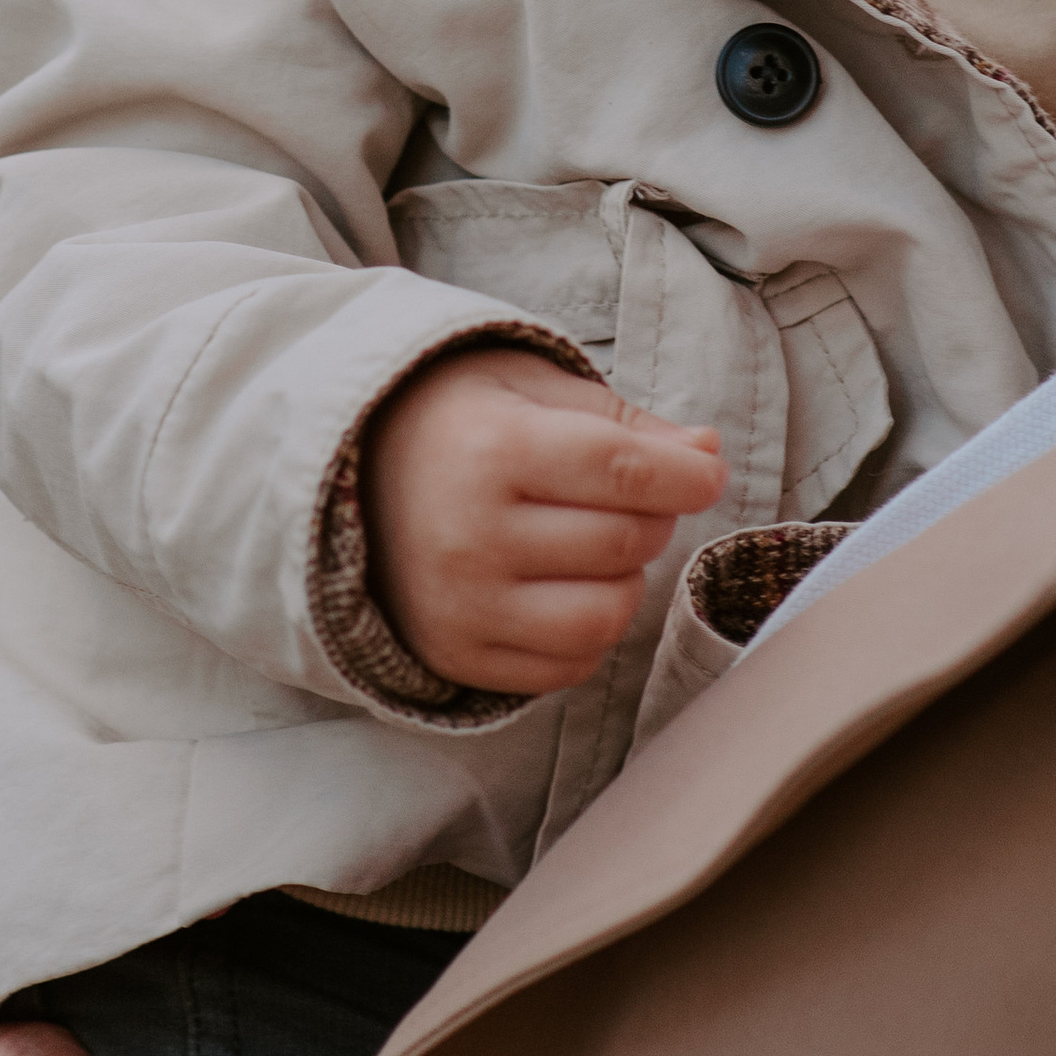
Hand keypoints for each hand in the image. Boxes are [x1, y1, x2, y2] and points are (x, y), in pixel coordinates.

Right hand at [363, 344, 724, 692]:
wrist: (348, 477)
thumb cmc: (459, 421)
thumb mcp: (533, 390)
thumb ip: (625, 423)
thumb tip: (707, 455)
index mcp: (494, 449)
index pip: (625, 472)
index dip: (687, 476)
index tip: (704, 473)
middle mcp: (473, 535)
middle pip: (626, 543)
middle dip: (652, 516)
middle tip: (629, 494)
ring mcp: (464, 606)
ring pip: (607, 615)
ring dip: (625, 579)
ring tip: (596, 544)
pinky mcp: (459, 655)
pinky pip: (570, 665)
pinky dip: (589, 630)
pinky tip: (564, 586)